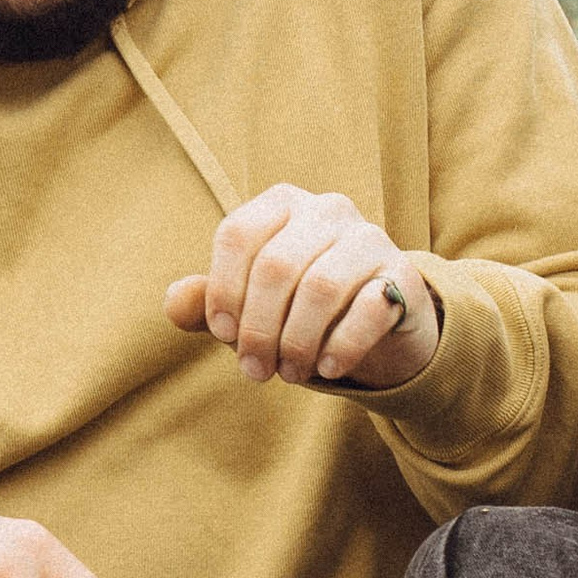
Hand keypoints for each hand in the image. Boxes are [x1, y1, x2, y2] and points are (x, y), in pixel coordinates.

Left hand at [165, 185, 442, 390]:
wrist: (378, 323)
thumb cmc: (298, 307)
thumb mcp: (249, 304)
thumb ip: (208, 302)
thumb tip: (174, 304)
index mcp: (282, 203)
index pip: (238, 234)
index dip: (223, 290)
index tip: (223, 335)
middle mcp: (327, 209)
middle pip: (276, 266)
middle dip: (259, 329)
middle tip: (256, 372)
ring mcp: (369, 238)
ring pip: (320, 287)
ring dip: (297, 342)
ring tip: (290, 374)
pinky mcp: (403, 275)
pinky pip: (367, 309)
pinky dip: (341, 346)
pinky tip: (327, 368)